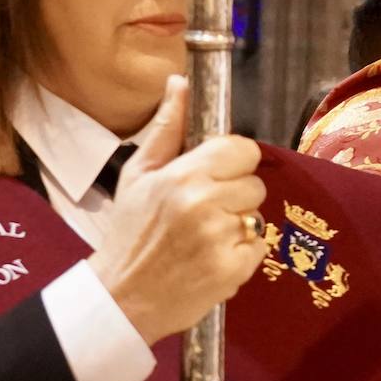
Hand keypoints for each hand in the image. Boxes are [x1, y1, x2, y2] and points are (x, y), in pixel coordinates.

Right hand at [87, 75, 267, 345]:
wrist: (122, 298)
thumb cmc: (129, 232)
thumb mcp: (138, 174)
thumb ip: (166, 127)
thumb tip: (180, 82)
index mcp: (183, 176)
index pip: (243, 150)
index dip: (233, 161)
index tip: (216, 175)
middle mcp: (205, 204)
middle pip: (254, 183)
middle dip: (234, 195)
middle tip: (202, 212)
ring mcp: (221, 239)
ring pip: (257, 216)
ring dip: (237, 225)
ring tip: (203, 237)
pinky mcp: (234, 270)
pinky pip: (258, 247)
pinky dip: (241, 254)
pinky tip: (210, 259)